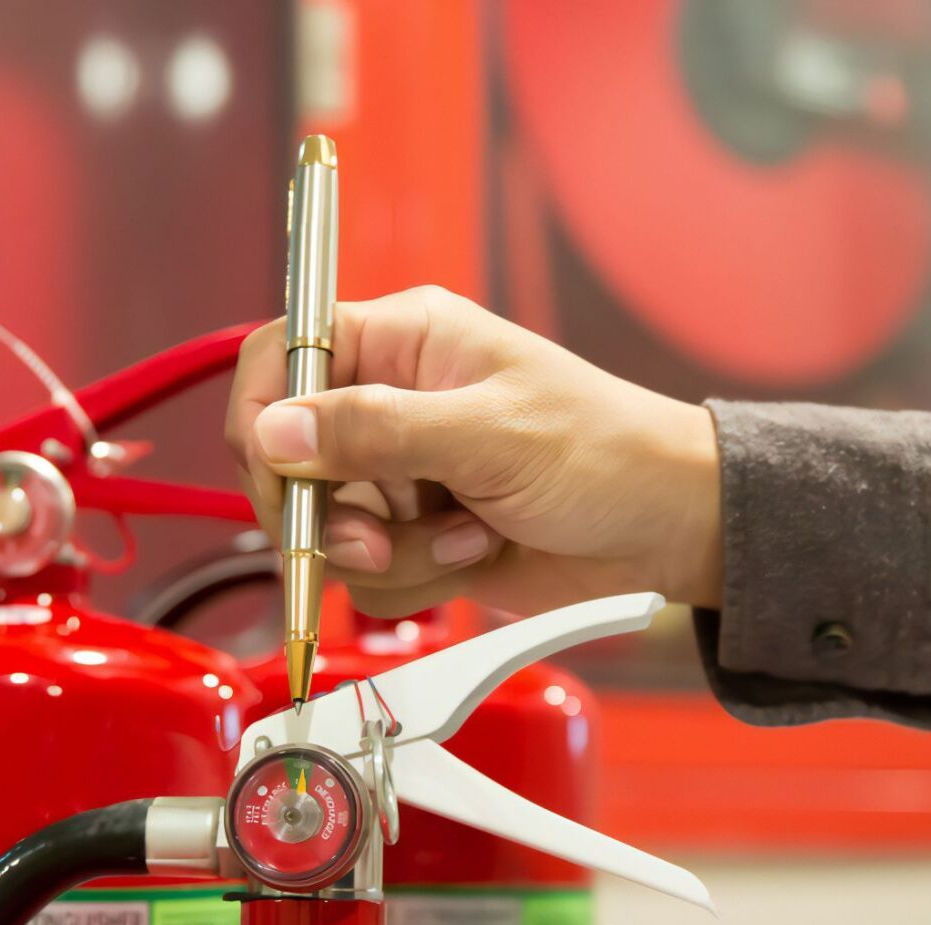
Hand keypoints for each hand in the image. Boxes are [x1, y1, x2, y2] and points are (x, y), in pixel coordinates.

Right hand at [223, 286, 722, 617]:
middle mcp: (391, 402)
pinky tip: (477, 552)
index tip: (276, 472)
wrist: (667, 529)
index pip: (285, 354)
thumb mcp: (488, 434)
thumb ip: (376, 431)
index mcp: (404, 341)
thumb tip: (275, 430)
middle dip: (325, 511)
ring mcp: (401, 475)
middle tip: (373, 537)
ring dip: (390, 551)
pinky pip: (367, 574)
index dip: (262, 412)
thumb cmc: (605, 452)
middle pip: (287, 456)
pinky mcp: (416, 537)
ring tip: (464, 535)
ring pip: (327, 527)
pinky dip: (417, 577)